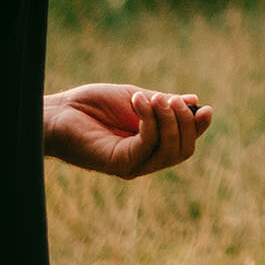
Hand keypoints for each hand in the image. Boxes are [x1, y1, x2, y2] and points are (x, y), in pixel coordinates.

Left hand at [42, 83, 212, 179]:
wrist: (59, 111)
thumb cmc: (92, 105)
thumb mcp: (136, 99)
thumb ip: (162, 103)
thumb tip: (193, 100)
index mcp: (150, 144)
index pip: (184, 143)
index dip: (198, 128)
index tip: (205, 109)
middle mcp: (144, 159)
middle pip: (183, 151)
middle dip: (186, 124)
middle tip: (173, 100)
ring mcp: (132, 165)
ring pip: (169, 151)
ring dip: (170, 121)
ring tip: (156, 99)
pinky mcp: (118, 164)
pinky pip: (147, 146)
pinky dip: (151, 122)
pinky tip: (139, 102)